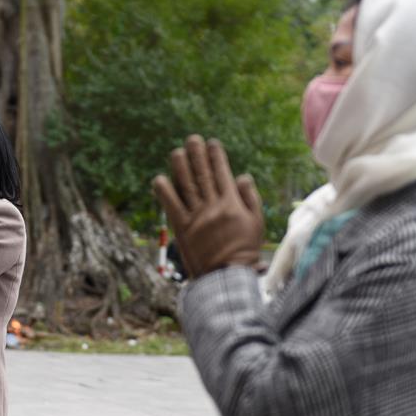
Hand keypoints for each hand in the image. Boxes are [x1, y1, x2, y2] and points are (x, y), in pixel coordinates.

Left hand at [152, 135, 263, 277]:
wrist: (227, 277)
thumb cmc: (245, 250)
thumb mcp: (256, 223)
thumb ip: (250, 198)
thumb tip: (242, 176)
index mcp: (232, 204)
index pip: (223, 173)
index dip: (216, 156)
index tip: (212, 143)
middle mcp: (213, 207)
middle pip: (203, 175)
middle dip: (198, 154)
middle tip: (192, 139)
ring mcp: (197, 217)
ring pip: (187, 186)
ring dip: (180, 167)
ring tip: (177, 152)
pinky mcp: (182, 229)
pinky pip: (171, 206)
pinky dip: (164, 192)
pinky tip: (159, 179)